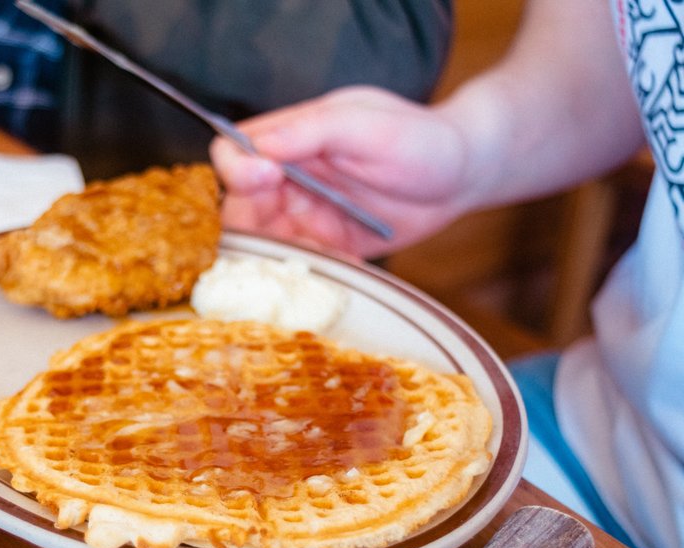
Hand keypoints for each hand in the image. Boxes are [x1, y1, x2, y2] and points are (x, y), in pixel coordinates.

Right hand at [210, 86, 471, 258]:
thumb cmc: (419, 138)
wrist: (462, 175)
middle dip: (252, 224)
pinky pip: (300, 267)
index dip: (236, 168)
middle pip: (239, 205)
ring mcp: (304, 215)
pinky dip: (311, 274)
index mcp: (290, 137)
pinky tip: (344, 264)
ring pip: (263, 243)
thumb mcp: (366, 125)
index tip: (265, 177)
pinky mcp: (325, 246)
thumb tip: (259, 146)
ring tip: (320, 255)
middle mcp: (288, 178)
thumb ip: (311, 131)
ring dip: (278, 257)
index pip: (233, 151)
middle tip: (290, 233)